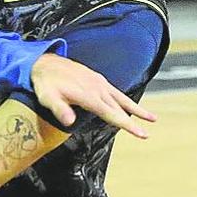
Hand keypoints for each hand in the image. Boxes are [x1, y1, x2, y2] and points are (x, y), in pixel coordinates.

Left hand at [29, 53, 156, 137]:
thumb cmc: (45, 83)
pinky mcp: (97, 78)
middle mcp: (97, 88)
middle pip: (119, 107)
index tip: (141, 133)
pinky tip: (129, 105)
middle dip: (135, 120)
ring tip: (152, 118)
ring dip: (136, 108)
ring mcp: (98, 82)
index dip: (126, 124)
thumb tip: (69, 122)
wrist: (44, 62)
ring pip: (121, 98)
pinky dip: (124, 99)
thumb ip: (59, 109)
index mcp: (88, 95)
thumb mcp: (47, 97)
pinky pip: (115, 90)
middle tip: (147, 133)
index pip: (111, 113)